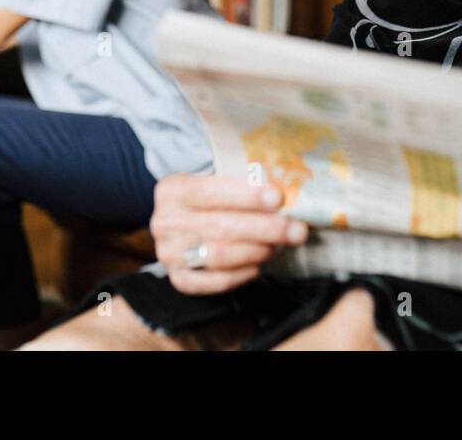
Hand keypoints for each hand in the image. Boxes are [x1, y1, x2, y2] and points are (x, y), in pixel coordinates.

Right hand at [149, 173, 308, 295]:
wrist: (182, 221)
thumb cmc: (210, 197)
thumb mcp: (216, 179)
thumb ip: (243, 183)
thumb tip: (282, 195)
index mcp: (172, 189)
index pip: (210, 191)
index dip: (246, 196)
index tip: (278, 198)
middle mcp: (164, 222)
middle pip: (220, 227)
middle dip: (264, 229)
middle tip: (297, 230)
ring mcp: (169, 254)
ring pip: (219, 256)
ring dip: (257, 251)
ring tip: (279, 245)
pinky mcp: (179, 279)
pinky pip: (217, 281)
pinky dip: (243, 273)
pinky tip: (260, 263)